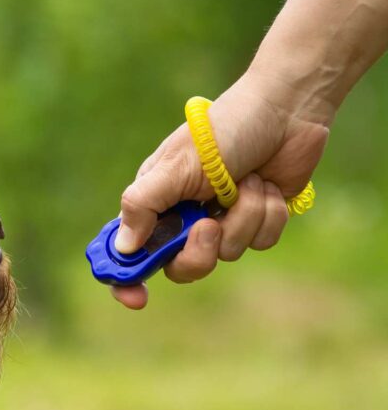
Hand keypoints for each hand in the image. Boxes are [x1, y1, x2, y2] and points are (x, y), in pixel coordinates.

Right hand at [110, 73, 329, 308]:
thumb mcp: (175, 166)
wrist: (285, 111)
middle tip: (209, 226)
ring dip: (243, 217)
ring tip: (247, 182)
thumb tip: (123, 248)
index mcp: (154, 202)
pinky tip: (267, 185)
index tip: (137, 299)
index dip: (127, 278)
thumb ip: (142, 206)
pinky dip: (267, 214)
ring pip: (227, 254)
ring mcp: (221, 220)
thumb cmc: (223, 130)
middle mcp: (183, 216)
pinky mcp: (256, 220)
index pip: (128, 251)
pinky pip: (260, 242)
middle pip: (181, 267)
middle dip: (200, 251)